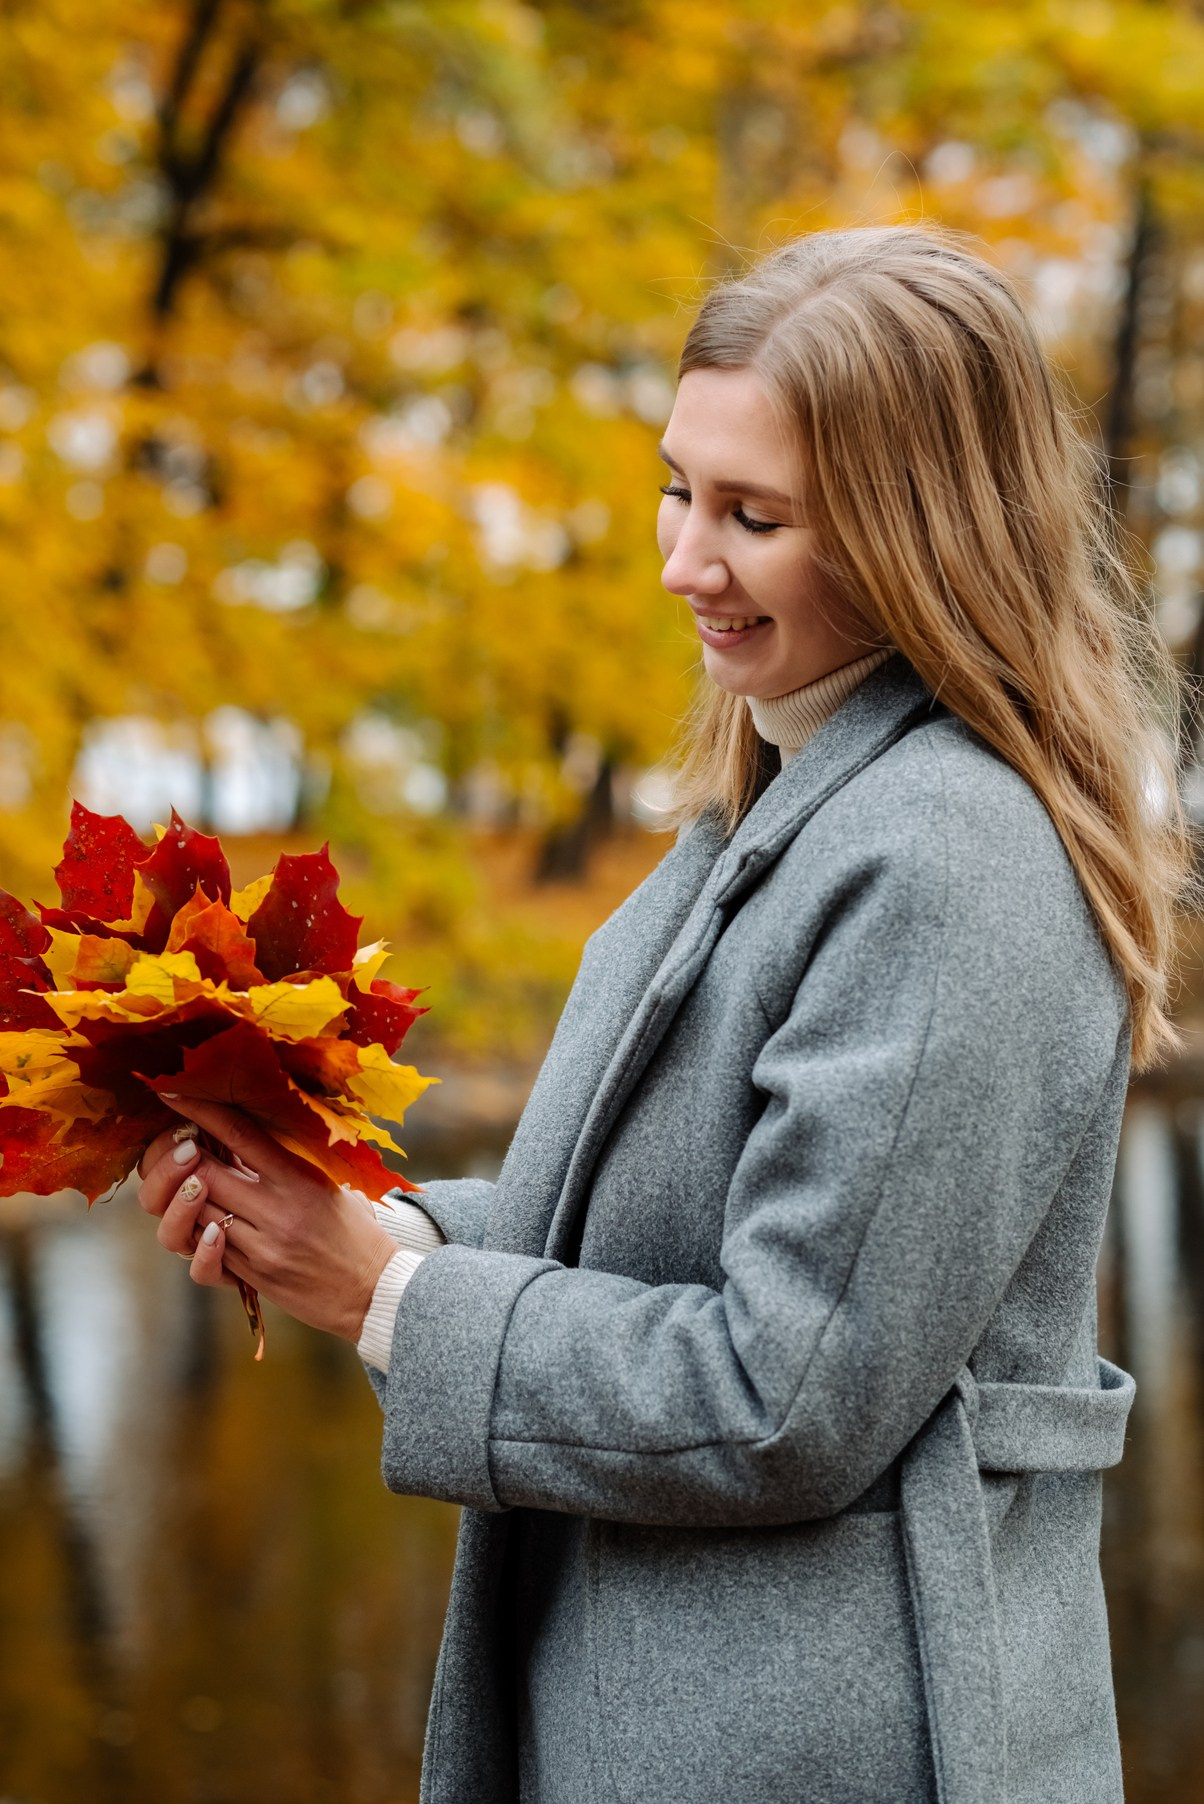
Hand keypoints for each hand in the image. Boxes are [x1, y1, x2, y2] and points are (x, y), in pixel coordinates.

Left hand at [136, 1098, 398, 1342]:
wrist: (372, 1290)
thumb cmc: (355, 1231)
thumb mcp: (329, 1185)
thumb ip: (290, 1161)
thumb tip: (248, 1132)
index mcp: (299, 1178)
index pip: (239, 1134)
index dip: (201, 1111)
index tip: (174, 1093)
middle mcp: (277, 1209)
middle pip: (206, 1173)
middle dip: (184, 1158)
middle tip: (177, 1145)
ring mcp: (262, 1245)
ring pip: (199, 1213)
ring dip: (187, 1198)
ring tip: (187, 1185)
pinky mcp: (253, 1276)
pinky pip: (207, 1253)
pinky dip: (197, 1235)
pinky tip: (200, 1226)